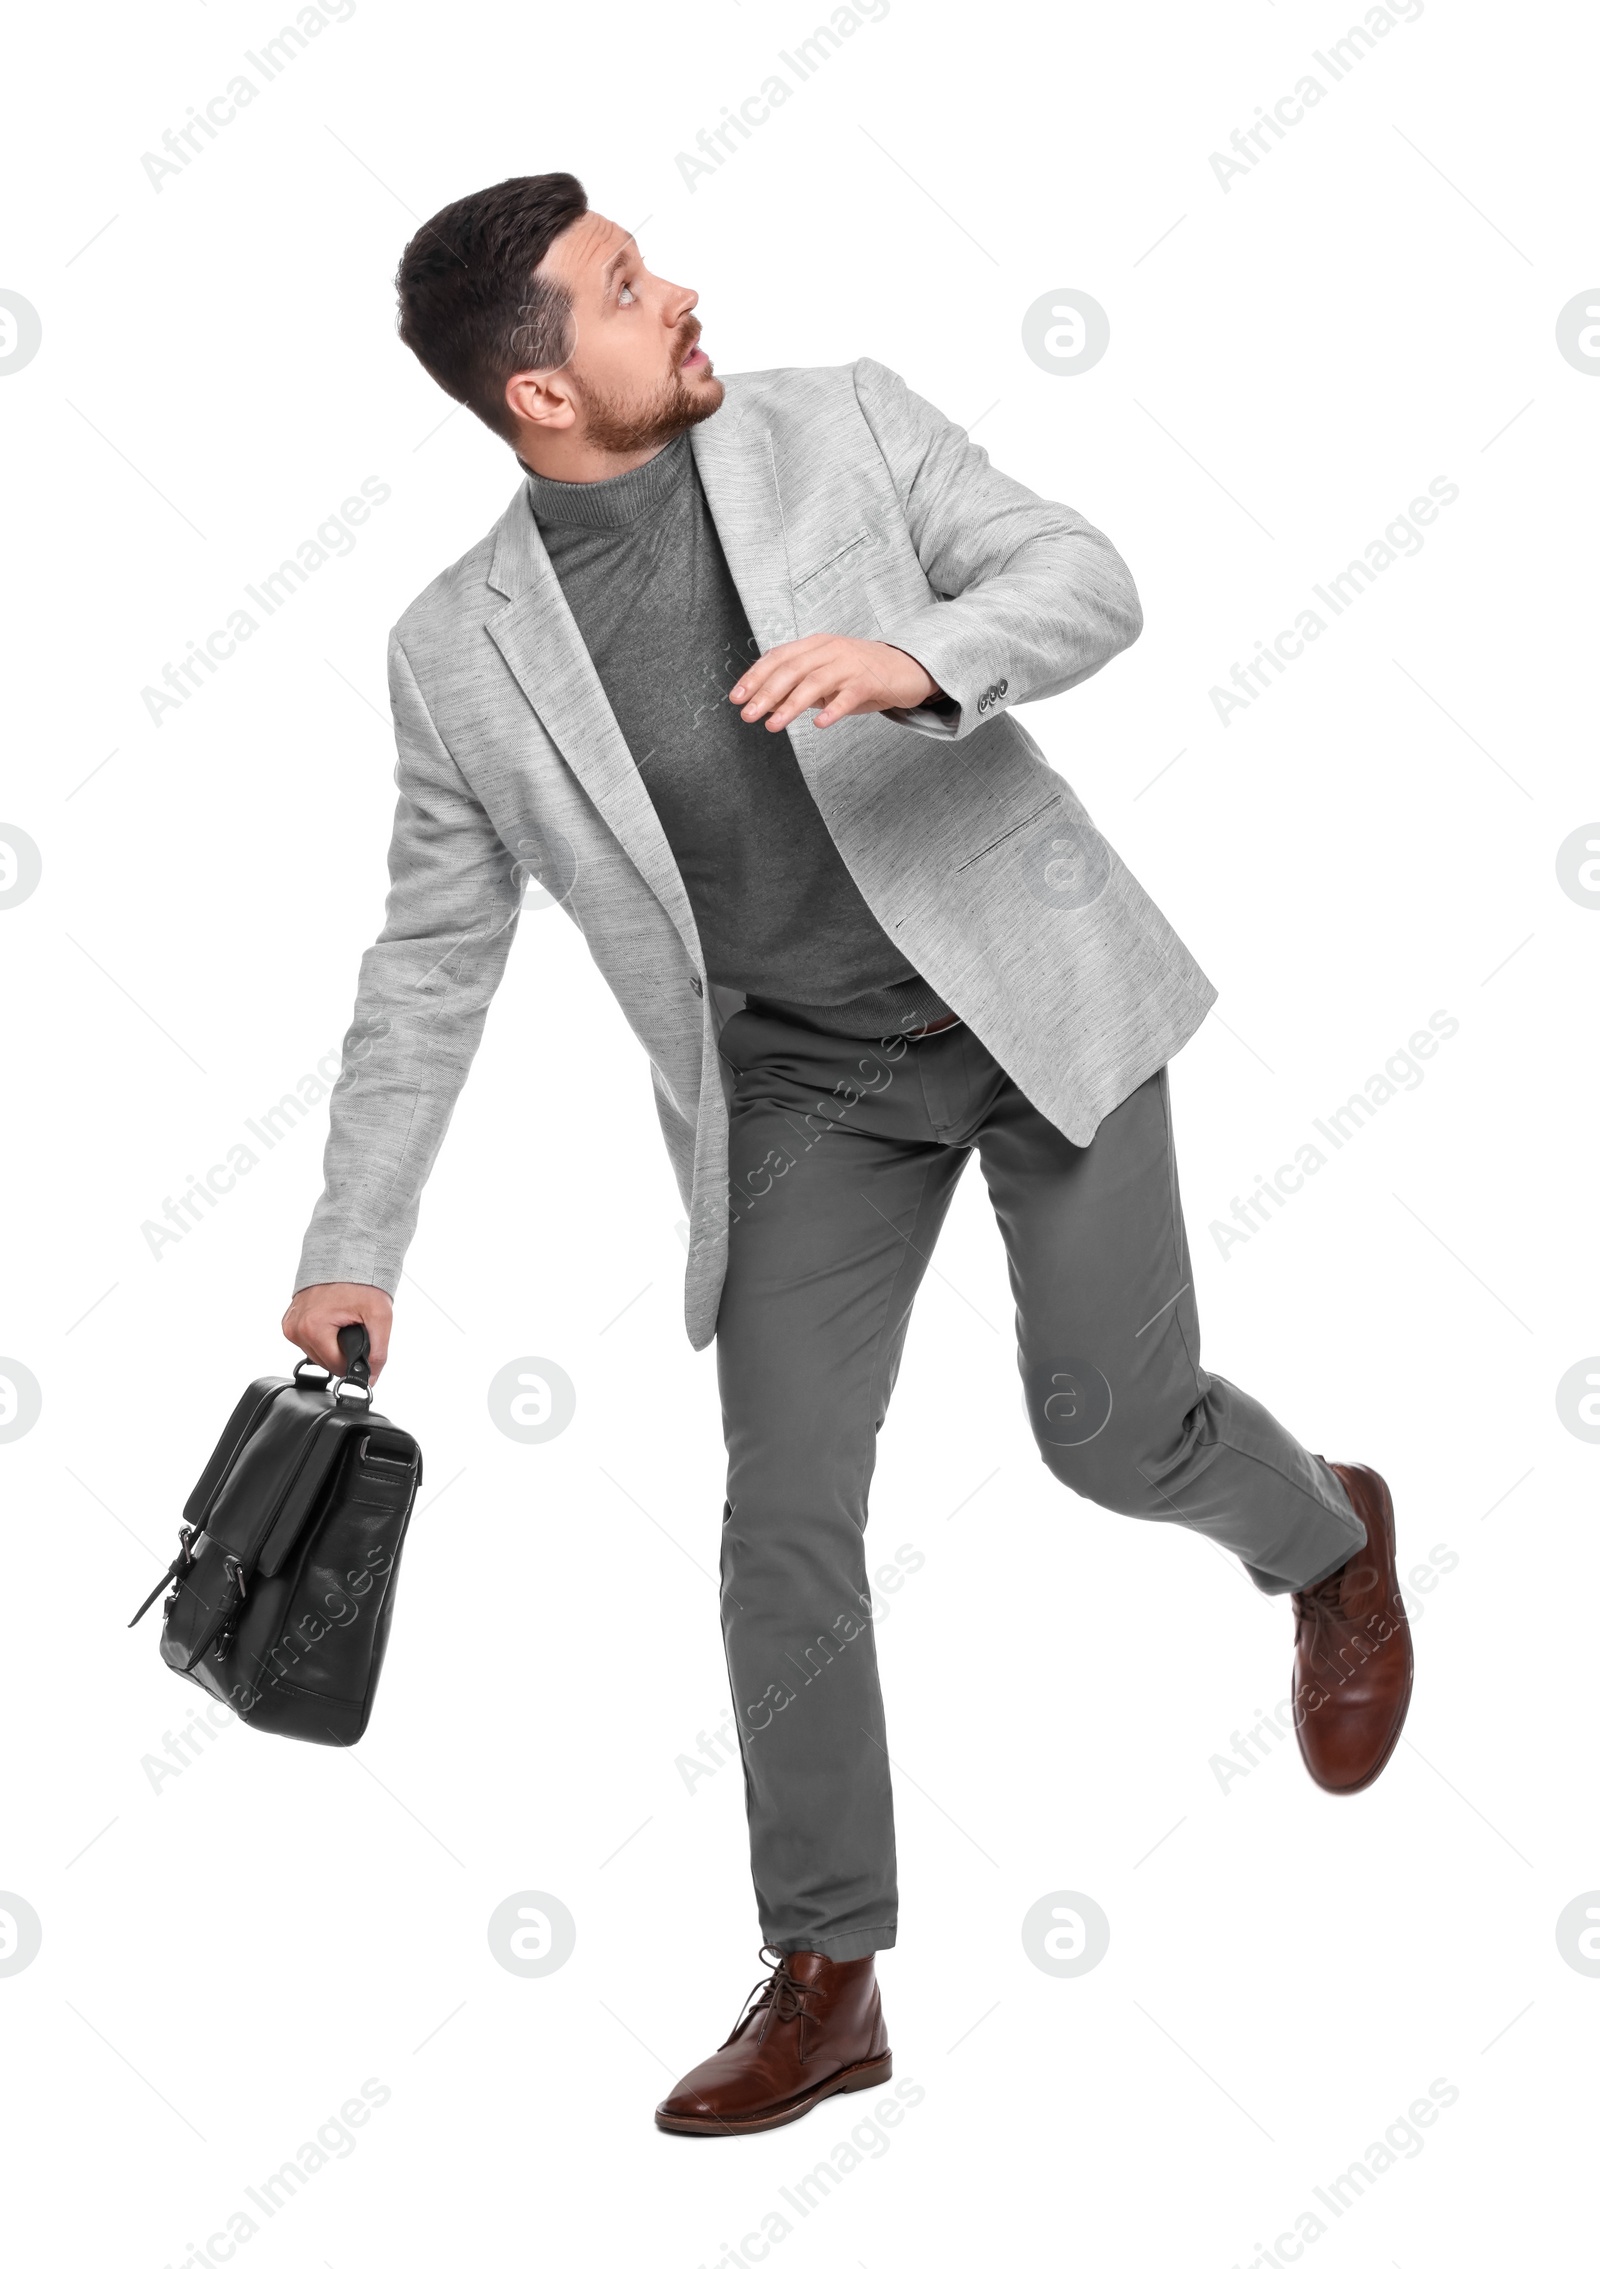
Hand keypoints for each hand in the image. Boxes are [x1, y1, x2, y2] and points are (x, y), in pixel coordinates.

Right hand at [282, 1282, 393, 1384]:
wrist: (346, 1256)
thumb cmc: (361, 1282)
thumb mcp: (380, 1316)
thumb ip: (378, 1352)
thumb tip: (371, 1378)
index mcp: (312, 1328)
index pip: (336, 1366)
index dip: (355, 1362)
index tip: (364, 1346)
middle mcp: (296, 1328)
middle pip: (325, 1362)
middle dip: (343, 1350)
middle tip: (354, 1327)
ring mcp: (290, 1324)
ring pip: (316, 1354)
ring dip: (332, 1345)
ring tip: (343, 1322)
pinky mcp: (289, 1321)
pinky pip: (308, 1341)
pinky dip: (322, 1336)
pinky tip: (332, 1321)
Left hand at [730, 636, 942, 731]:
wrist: (909, 668)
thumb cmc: (864, 674)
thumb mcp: (827, 678)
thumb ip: (798, 688)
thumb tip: (764, 705)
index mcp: (816, 645)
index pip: (778, 657)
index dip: (755, 676)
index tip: (736, 697)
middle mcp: (830, 650)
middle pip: (791, 669)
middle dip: (765, 693)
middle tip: (747, 715)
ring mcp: (850, 664)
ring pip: (814, 682)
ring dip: (790, 705)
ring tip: (773, 725)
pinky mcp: (870, 681)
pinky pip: (847, 696)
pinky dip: (832, 710)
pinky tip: (819, 724)